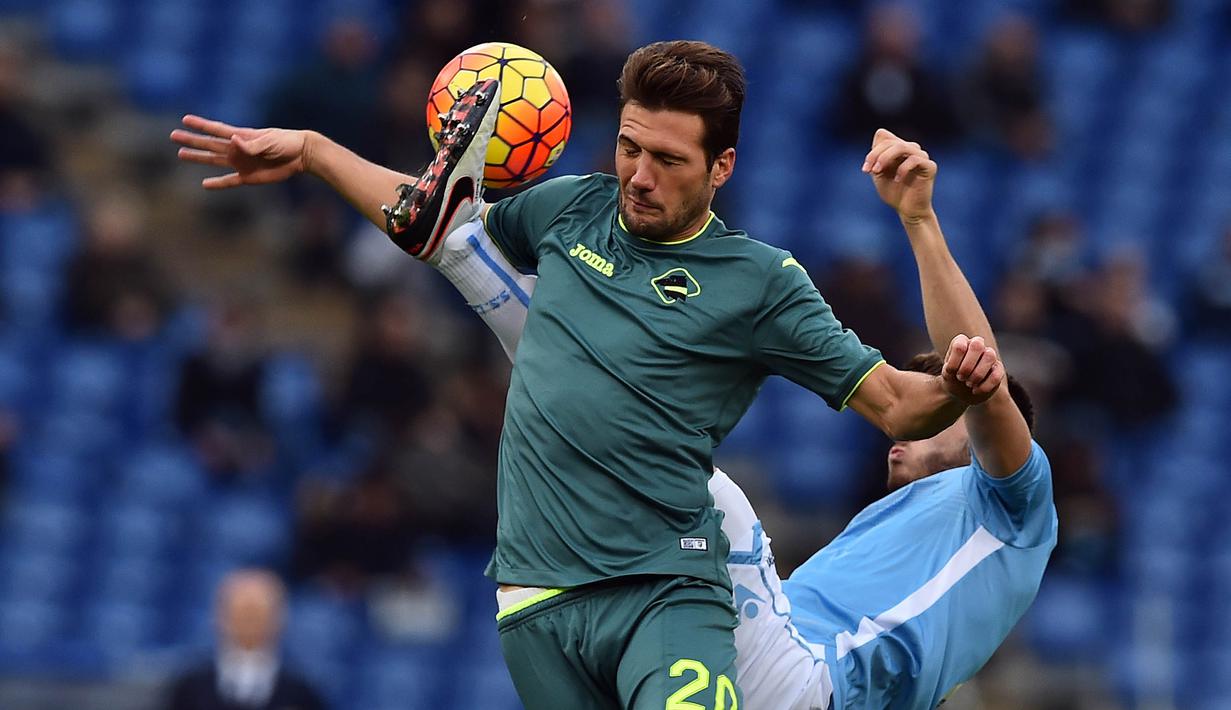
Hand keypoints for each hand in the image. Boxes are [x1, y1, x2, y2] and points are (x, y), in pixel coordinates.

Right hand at [171, 115, 308, 188]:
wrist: (301, 155)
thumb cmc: (286, 143)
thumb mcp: (269, 142)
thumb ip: (250, 144)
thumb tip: (232, 141)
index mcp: (241, 136)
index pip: (216, 130)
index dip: (201, 125)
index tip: (185, 119)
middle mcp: (237, 149)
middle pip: (209, 144)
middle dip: (192, 140)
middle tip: (173, 136)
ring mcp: (241, 163)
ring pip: (214, 160)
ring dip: (198, 158)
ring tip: (180, 155)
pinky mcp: (249, 177)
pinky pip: (229, 181)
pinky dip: (218, 184)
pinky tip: (205, 184)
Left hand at [862, 128, 936, 223]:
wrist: (908, 210)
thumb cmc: (894, 192)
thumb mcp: (879, 173)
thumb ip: (877, 156)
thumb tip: (879, 133)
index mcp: (899, 149)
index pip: (883, 136)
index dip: (873, 151)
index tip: (865, 169)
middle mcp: (911, 149)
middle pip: (890, 141)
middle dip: (876, 155)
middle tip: (870, 171)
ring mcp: (922, 156)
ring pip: (902, 146)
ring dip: (886, 158)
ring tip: (878, 172)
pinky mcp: (930, 166)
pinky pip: (915, 159)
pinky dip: (902, 169)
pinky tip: (897, 180)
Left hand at [940, 335, 1003, 405]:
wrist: (961, 392)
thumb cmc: (953, 378)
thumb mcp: (947, 373)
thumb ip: (951, 368)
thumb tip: (962, 367)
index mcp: (962, 341)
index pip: (959, 346)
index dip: (954, 362)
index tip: (951, 372)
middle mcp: (977, 344)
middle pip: (977, 345)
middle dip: (967, 366)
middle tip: (961, 377)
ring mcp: (989, 355)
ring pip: (990, 356)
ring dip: (977, 374)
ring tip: (969, 384)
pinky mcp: (998, 369)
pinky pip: (997, 374)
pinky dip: (984, 386)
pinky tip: (976, 391)